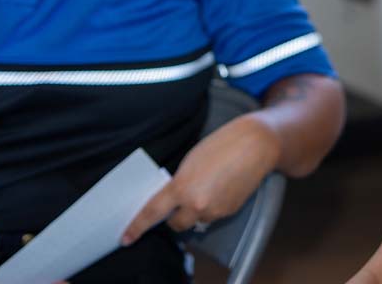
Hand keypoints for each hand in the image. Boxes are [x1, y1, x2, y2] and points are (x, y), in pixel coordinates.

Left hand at [121, 114, 280, 244]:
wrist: (256, 144)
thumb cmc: (222, 144)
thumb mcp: (191, 161)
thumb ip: (178, 183)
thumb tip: (173, 199)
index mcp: (182, 187)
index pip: (153, 213)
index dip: (137, 226)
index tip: (126, 237)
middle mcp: (197, 205)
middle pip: (175, 224)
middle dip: (174, 216)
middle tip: (178, 200)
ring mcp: (215, 211)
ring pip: (196, 221)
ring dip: (195, 211)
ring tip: (207, 187)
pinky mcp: (229, 212)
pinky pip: (212, 216)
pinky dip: (211, 207)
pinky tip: (220, 187)